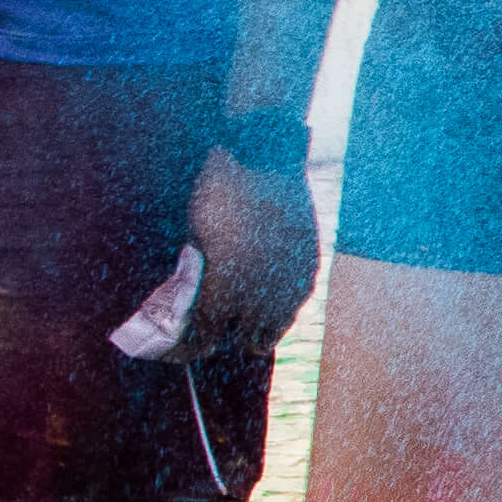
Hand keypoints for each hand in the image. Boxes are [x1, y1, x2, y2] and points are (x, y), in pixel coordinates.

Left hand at [180, 147, 318, 362]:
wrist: (265, 158)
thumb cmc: (218, 194)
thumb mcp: (195, 236)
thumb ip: (197, 275)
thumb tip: (195, 299)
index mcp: (225, 289)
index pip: (207, 335)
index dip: (194, 342)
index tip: (189, 340)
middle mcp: (261, 294)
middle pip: (248, 339)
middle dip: (230, 336)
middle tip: (219, 326)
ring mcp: (292, 281)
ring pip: (279, 326)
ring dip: (260, 325)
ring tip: (248, 318)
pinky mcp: (311, 267)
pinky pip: (297, 301)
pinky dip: (282, 304)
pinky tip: (270, 293)